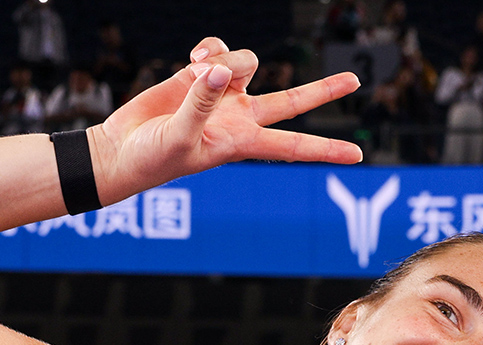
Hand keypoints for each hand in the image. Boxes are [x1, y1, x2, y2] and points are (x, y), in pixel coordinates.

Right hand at [89, 36, 361, 204]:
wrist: (124, 149)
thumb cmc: (153, 158)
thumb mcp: (179, 135)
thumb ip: (201, 101)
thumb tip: (219, 69)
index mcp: (244, 143)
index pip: (295, 147)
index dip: (326, 150)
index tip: (358, 155)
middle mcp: (242, 118)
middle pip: (292, 101)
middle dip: (323, 90)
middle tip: (356, 80)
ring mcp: (224, 96)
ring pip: (247, 63)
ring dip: (227, 58)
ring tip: (197, 70)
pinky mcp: (202, 77)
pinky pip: (219, 51)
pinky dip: (209, 49)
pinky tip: (192, 60)